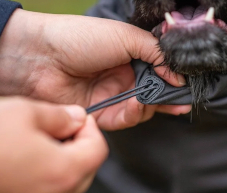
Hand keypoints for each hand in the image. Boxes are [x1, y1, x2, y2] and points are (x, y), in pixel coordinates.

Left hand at [0, 9, 190, 130]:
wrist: (39, 58)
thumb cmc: (80, 39)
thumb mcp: (125, 37)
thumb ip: (156, 54)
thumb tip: (178, 75)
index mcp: (129, 56)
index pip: (159, 71)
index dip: (173, 79)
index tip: (187, 85)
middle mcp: (122, 78)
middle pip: (154, 93)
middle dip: (168, 98)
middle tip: (181, 102)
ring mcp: (111, 97)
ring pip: (142, 109)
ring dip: (151, 105)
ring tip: (152, 98)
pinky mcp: (100, 115)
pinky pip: (125, 120)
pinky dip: (134, 114)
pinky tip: (137, 105)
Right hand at [0, 97, 107, 192]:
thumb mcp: (23, 111)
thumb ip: (60, 115)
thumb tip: (78, 118)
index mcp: (65, 171)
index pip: (99, 149)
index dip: (91, 129)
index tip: (77, 120)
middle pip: (86, 172)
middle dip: (78, 149)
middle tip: (57, 133)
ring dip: (65, 175)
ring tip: (43, 156)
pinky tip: (29, 183)